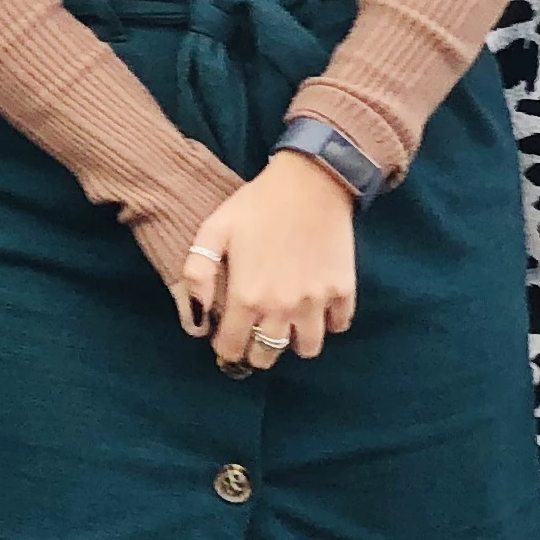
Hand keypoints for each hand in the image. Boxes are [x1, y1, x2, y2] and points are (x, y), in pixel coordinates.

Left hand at [176, 155, 357, 369]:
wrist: (310, 183)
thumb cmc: (256, 205)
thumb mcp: (214, 230)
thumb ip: (197, 273)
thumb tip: (196, 315)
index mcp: (247, 297)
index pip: (232, 348)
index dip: (225, 348)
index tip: (226, 338)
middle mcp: (282, 308)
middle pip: (267, 356)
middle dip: (256, 351)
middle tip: (254, 332)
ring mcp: (316, 303)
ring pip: (307, 349)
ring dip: (294, 342)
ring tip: (286, 323)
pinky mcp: (343, 292)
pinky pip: (338, 326)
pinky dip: (328, 323)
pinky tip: (315, 307)